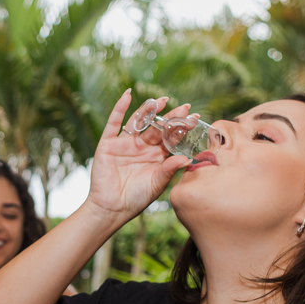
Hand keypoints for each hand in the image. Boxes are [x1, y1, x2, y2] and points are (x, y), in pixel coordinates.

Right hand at [82, 91, 194, 229]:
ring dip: (149, 109)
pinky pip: (114, 122)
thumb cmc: (136, 198)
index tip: (195, 118)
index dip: (182, 128)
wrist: (111, 208)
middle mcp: (141, 147)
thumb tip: (187, 158)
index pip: (171, 138)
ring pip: (139, 121)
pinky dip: (120, 108)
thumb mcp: (157, 183)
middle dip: (171, 117)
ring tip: (162, 100)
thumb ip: (169, 169)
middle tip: (185, 107)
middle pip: (158, 127)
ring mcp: (125, 144)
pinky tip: (128, 95)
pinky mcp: (108, 143)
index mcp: (155, 156)